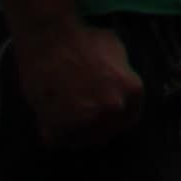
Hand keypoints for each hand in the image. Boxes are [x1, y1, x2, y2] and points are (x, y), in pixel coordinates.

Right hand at [10, 17, 138, 148]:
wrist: (49, 40)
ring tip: (67, 119)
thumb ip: (122, 74)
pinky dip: (56, 134)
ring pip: (84, 140)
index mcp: (131, 91)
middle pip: (108, 131)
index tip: (108, 116)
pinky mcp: (56, 128)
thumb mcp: (117, 51)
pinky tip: (52, 120)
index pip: (130, 116)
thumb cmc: (84, 39)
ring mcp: (84, 122)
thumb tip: (118, 84)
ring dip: (77, 133)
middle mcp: (112, 110)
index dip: (118, 117)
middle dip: (98, 126)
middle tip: (85, 117)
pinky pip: (59, 141)